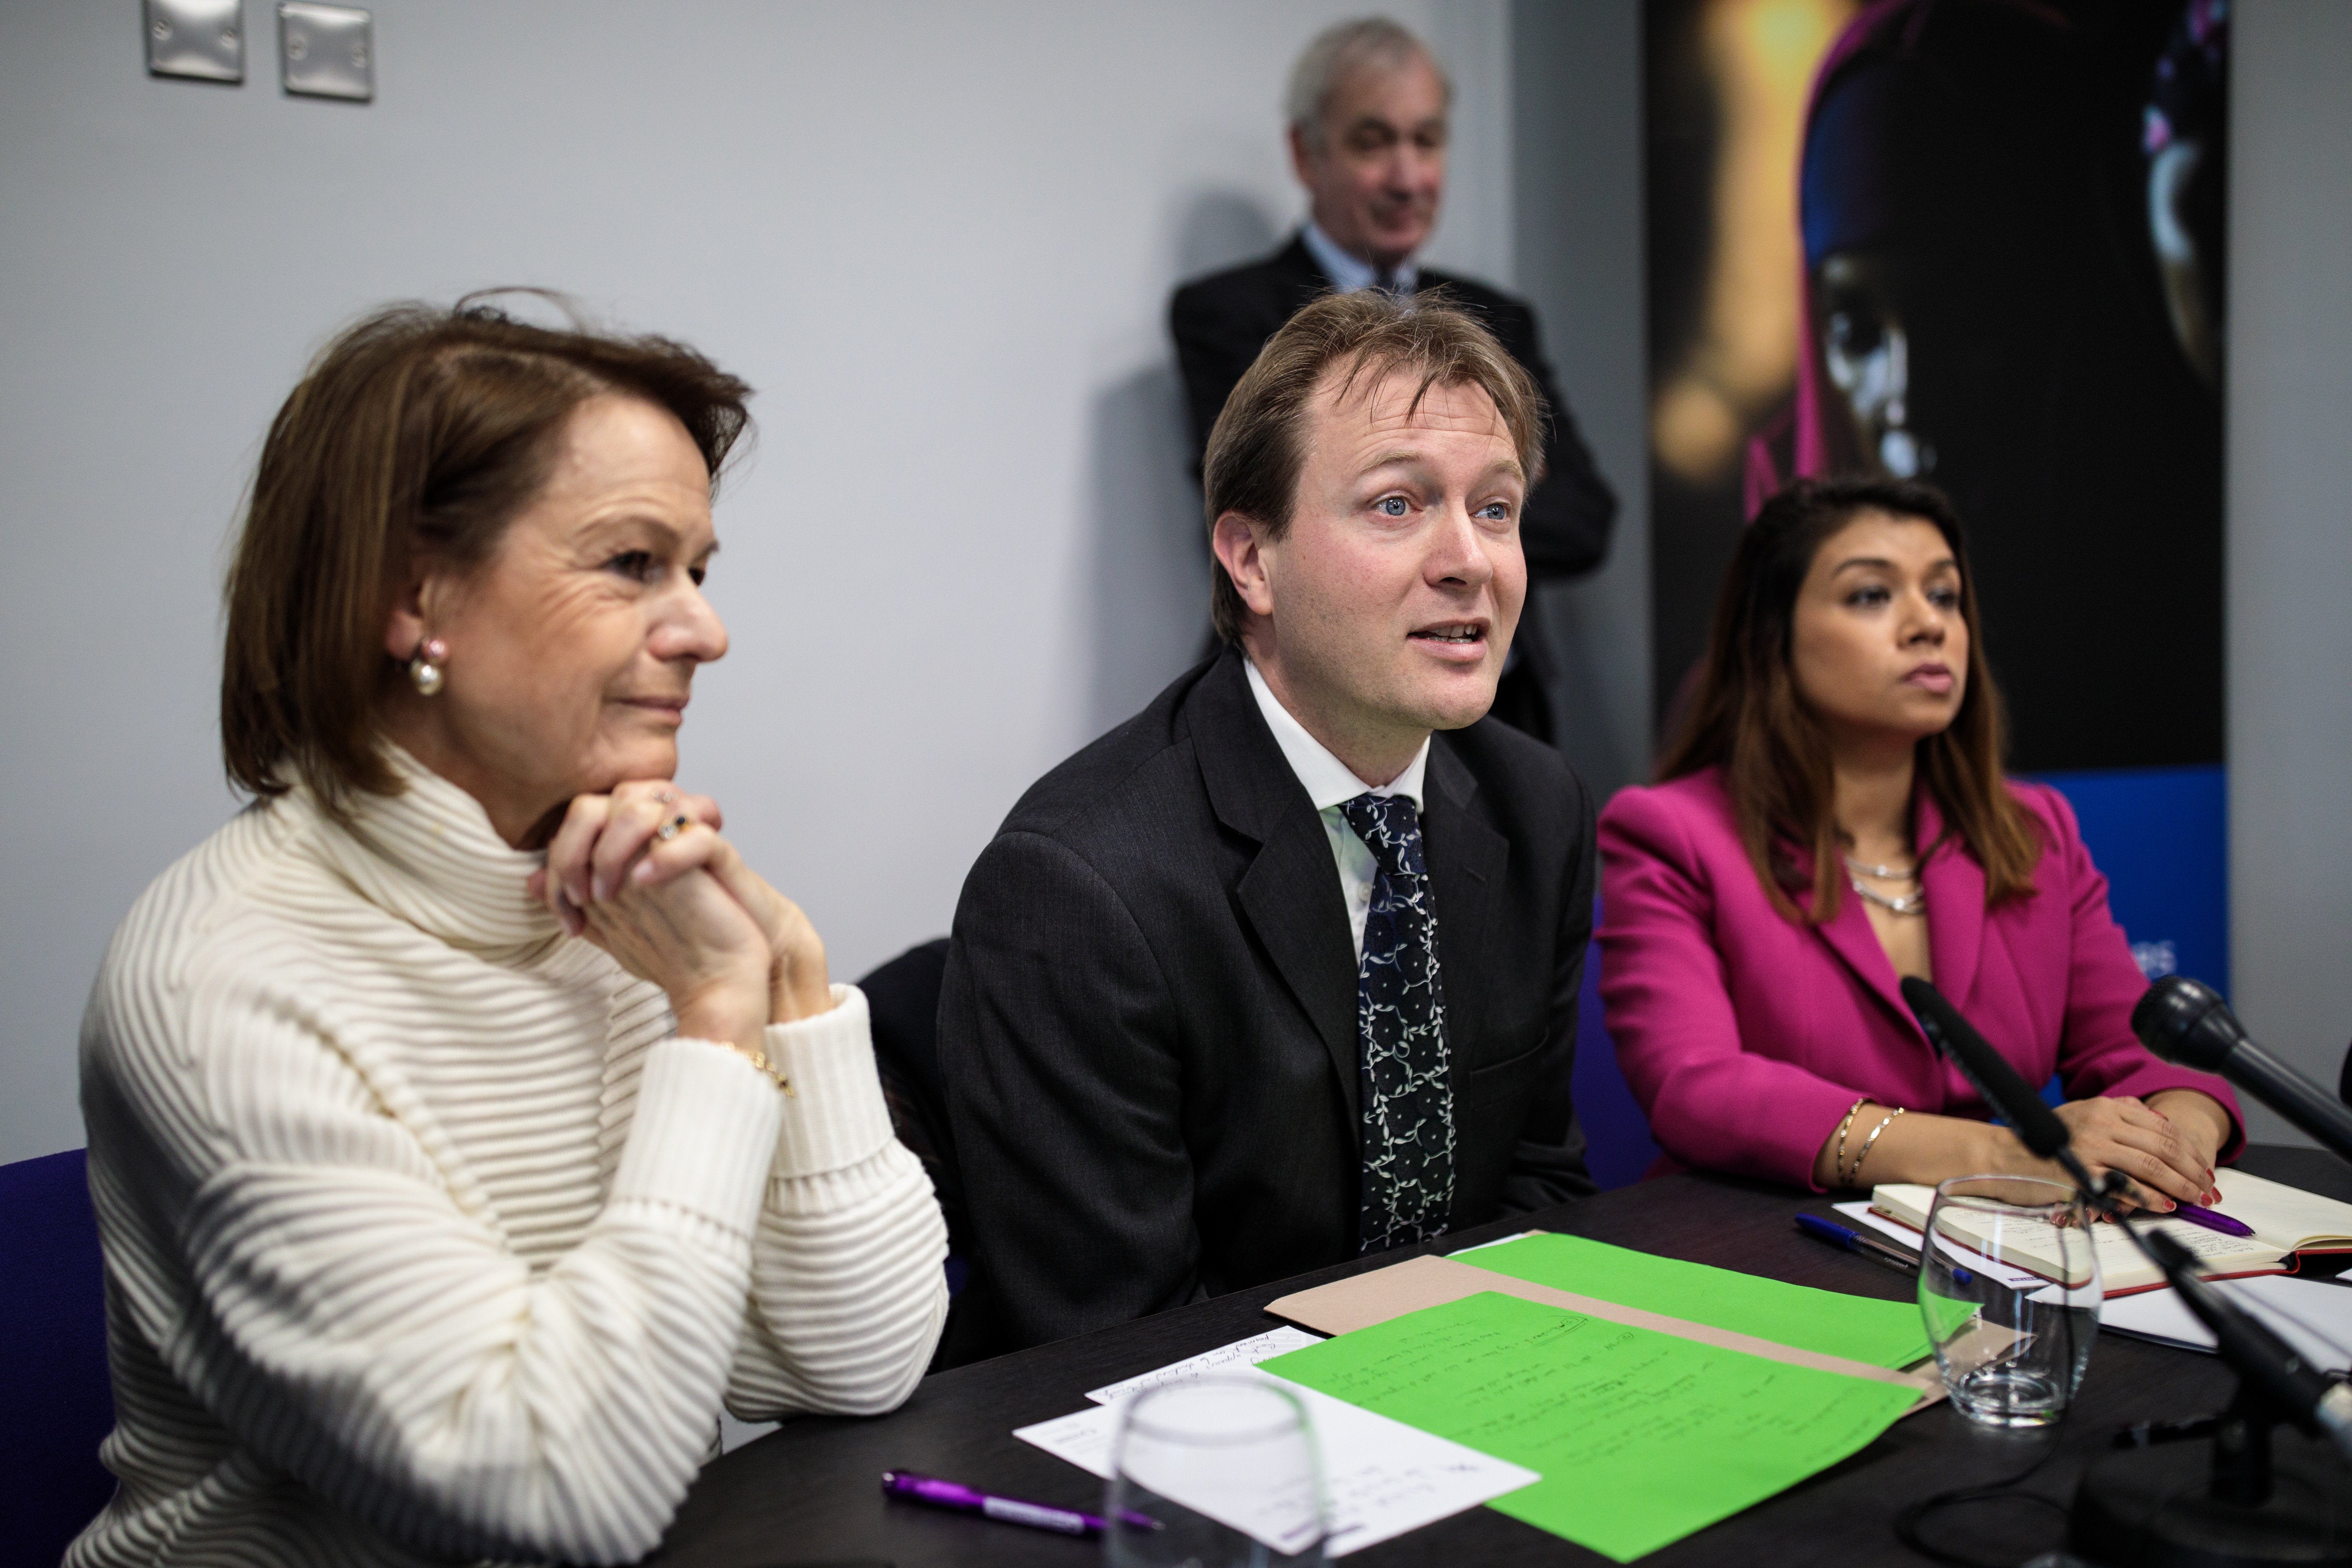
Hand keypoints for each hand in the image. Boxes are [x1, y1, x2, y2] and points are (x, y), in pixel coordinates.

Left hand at [529, 781, 830, 1024]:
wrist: (728, 973)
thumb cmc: (676, 946)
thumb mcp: (613, 924)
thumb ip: (576, 899)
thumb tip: (528, 882)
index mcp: (631, 842)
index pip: (582, 818)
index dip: (561, 858)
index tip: (566, 912)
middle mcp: (658, 833)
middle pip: (609, 798)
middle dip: (580, 846)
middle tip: (582, 896)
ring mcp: (689, 841)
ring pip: (649, 801)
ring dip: (616, 845)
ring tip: (613, 893)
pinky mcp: (721, 859)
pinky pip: (696, 835)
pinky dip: (666, 855)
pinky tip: (646, 883)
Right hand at [2044, 1094, 2218, 1212]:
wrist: (2003, 1155)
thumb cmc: (2044, 1140)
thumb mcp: (2083, 1115)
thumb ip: (2120, 1114)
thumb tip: (2161, 1121)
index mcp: (2105, 1106)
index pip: (2163, 1127)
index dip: (2191, 1150)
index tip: (2205, 1168)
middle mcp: (2101, 1122)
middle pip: (2163, 1147)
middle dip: (2192, 1171)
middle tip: (2208, 1189)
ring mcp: (2091, 1146)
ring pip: (2151, 1166)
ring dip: (2180, 1185)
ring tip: (2195, 1199)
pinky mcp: (2082, 1172)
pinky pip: (2126, 1186)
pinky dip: (2150, 1197)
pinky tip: (2166, 1205)